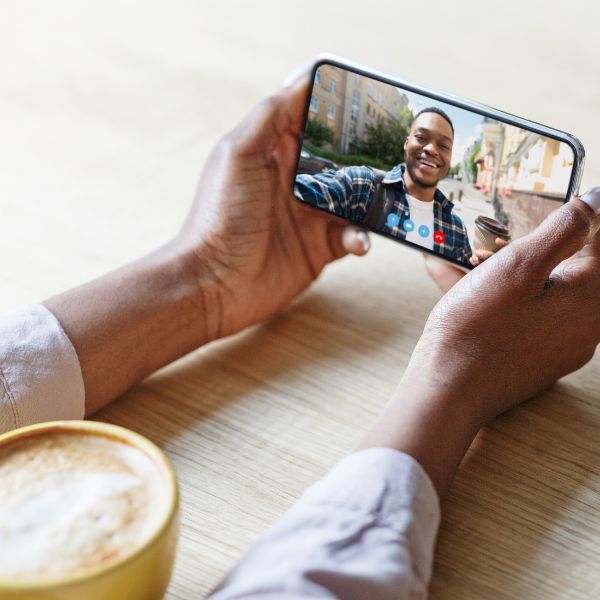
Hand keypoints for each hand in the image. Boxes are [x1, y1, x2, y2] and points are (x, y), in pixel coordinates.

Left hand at [45, 72, 368, 414]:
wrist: (217, 284)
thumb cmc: (220, 216)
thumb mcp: (239, 154)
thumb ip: (270, 116)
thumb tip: (304, 76)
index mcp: (275, 151)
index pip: (313, 118)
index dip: (339, 106)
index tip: (370, 96)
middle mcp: (296, 180)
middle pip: (342, 157)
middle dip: (369, 152)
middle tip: (399, 148)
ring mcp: (310, 214)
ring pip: (356, 197)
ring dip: (373, 197)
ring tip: (388, 198)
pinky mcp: (320, 247)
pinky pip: (353, 235)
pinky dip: (362, 236)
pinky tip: (358, 241)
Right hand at [363, 199, 599, 494]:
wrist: (446, 390)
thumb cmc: (476, 331)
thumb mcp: (516, 267)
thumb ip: (562, 231)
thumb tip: (596, 200)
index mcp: (588, 298)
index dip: (585, 217)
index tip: (566, 207)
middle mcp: (583, 324)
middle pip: (572, 268)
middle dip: (537, 246)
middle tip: (504, 236)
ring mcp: (557, 342)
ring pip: (542, 290)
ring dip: (508, 269)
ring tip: (468, 259)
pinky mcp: (532, 354)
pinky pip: (524, 313)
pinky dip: (498, 295)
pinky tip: (456, 280)